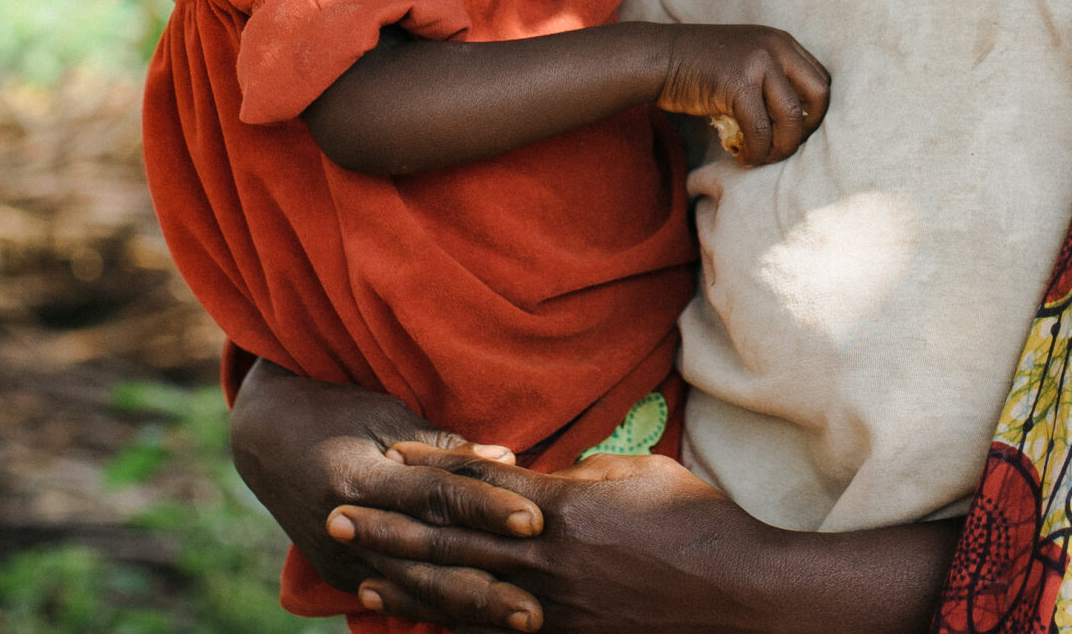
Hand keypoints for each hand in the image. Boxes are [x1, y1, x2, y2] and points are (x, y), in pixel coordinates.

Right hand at [227, 361, 546, 630]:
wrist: (264, 438)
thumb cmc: (335, 412)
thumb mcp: (385, 414)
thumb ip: (444, 446)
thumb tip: (508, 460)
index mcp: (359, 477)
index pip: (434, 497)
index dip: (485, 509)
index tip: (535, 520)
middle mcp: (346, 526)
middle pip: (426, 561)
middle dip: (484, 588)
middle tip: (535, 609)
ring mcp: (341, 559)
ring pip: (414, 592)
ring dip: (470, 611)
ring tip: (521, 622)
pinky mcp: (341, 575)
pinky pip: (398, 599)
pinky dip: (439, 613)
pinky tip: (476, 628)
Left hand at [342, 445, 784, 633]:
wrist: (737, 593)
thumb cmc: (696, 520)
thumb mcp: (636, 474)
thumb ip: (579, 475)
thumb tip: (542, 477)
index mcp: (561, 506)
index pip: (478, 482)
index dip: (429, 467)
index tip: (386, 456)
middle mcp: (544, 557)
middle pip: (451, 540)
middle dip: (389, 529)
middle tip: (334, 517)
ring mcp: (551, 606)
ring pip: (461, 595)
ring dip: (406, 587)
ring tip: (360, 580)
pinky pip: (497, 633)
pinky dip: (456, 628)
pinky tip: (424, 627)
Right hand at [654, 25, 830, 164]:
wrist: (657, 58)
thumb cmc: (700, 68)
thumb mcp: (746, 61)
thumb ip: (773, 81)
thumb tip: (799, 125)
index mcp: (782, 41)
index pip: (821, 80)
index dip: (815, 113)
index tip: (794, 133)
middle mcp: (776, 46)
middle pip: (819, 95)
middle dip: (807, 129)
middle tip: (785, 147)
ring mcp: (758, 62)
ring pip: (792, 116)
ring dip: (782, 147)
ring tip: (763, 157)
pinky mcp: (737, 83)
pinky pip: (760, 129)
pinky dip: (756, 151)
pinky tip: (743, 157)